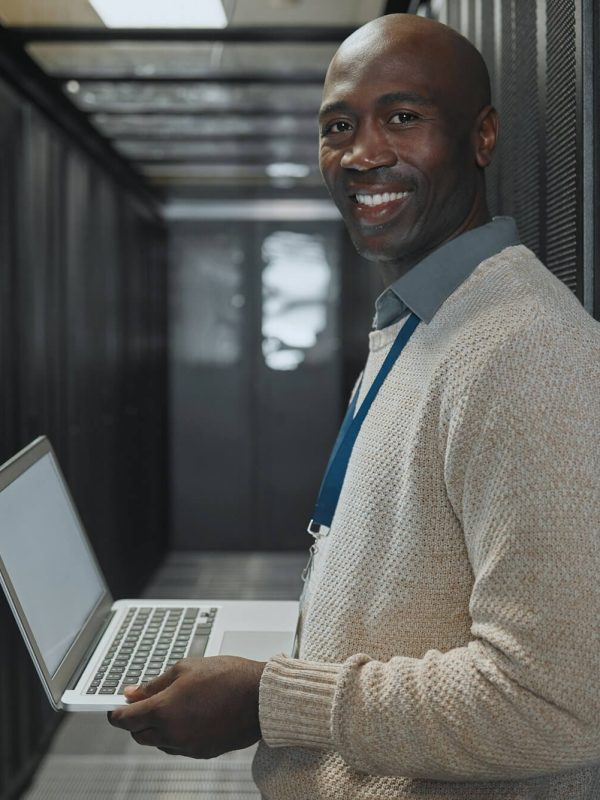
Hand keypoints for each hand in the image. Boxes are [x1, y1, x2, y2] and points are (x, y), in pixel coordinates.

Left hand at [107, 656, 265, 758]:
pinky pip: (178, 747)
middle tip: (144, 703)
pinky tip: (189, 717)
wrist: (260, 697)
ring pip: (158, 742)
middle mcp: (172, 733)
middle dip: (137, 720)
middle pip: (139, 734)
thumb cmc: (227, 677)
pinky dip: (176, 734)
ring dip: (157, 728)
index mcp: (164, 710)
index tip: (115, 708)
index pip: (127, 720)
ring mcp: (187, 746)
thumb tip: (131, 693)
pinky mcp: (202, 753)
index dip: (117, 714)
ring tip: (174, 706)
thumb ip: (154, 683)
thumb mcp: (185, 668)